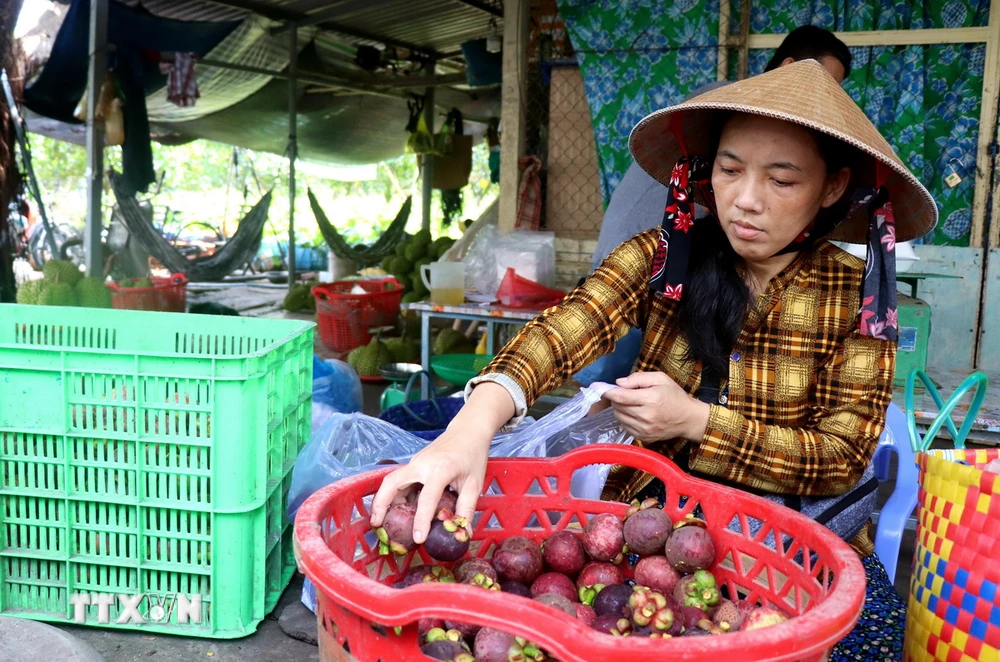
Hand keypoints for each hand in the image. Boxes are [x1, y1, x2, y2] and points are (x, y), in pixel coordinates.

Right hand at [369, 426, 489, 543]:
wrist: (468, 431)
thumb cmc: (472, 456)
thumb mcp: (474, 484)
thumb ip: (466, 509)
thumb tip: (463, 534)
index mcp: (440, 469)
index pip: (427, 498)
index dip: (421, 520)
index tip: (418, 538)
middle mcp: (421, 464)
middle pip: (392, 483)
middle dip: (380, 504)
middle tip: (376, 524)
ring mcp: (415, 461)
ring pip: (392, 481)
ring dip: (385, 500)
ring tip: (382, 520)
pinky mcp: (414, 463)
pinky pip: (400, 480)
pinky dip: (395, 495)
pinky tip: (399, 509)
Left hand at [601, 371, 710, 441]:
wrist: (688, 419)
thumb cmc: (675, 396)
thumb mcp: (660, 378)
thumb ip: (638, 378)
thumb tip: (618, 383)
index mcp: (650, 399)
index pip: (621, 396)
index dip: (608, 392)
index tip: (600, 388)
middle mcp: (646, 416)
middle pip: (618, 407)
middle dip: (617, 398)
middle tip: (626, 394)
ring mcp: (644, 430)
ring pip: (619, 417)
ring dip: (620, 409)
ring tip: (632, 404)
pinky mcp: (643, 438)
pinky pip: (625, 427)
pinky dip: (625, 419)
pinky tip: (636, 414)